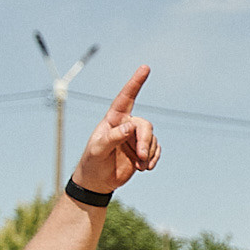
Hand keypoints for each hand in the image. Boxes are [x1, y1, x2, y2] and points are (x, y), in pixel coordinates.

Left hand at [70, 66, 160, 194]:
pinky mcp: (143, 150)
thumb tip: (130, 127)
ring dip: (149, 153)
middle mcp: (126, 126)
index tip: (145, 67)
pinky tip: (145, 168)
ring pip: (152, 139)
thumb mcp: (98, 150)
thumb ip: (113, 136)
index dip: (135, 82)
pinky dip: (153, 159)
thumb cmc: (93, 162)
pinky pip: (156, 149)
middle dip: (145, 141)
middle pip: (145, 125)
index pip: (125, 98)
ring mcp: (135, 138)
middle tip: (141, 157)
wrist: (97, 181)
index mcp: (113, 120)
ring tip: (141, 167)